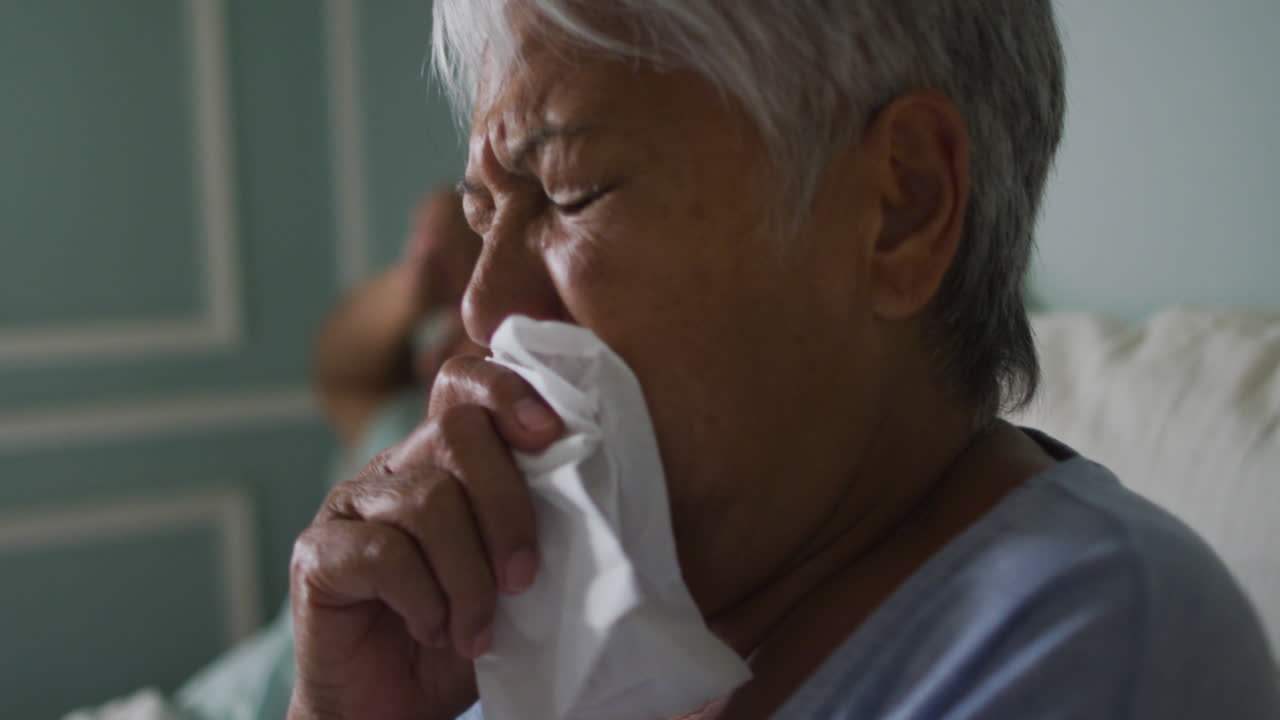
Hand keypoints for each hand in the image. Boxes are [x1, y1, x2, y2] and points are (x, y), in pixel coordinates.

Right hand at [289, 356, 562, 719]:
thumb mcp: (513, 574)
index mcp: (441, 460)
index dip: (507, 389)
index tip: (550, 433)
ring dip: (468, 578)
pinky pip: (385, 553)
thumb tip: (589, 477)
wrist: (392, 709)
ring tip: (474, 629)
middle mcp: (393, 468)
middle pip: (456, 432)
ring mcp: (350, 505)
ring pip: (429, 502)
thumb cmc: (462, 635)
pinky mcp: (317, 552)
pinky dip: (425, 600)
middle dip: (507, 507)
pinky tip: (430, 628)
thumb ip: (536, 520)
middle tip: (522, 580)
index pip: (465, 383)